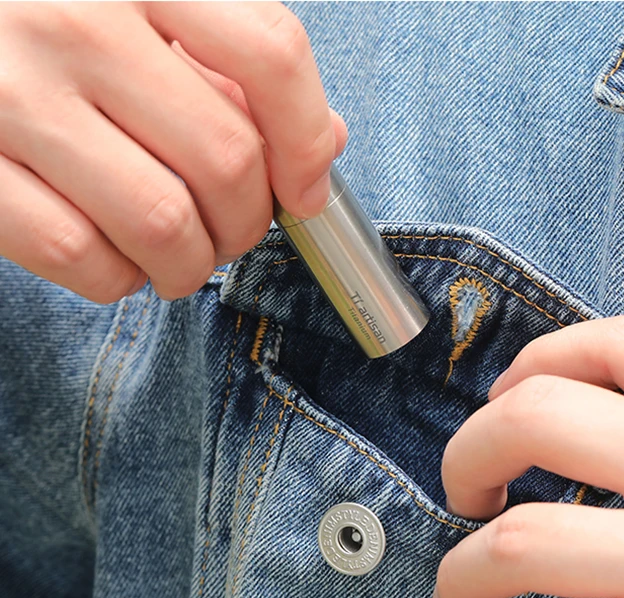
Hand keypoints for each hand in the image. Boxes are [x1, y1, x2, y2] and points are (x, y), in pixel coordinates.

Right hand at [0, 3, 346, 301]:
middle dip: (247, 223)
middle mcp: (75, 21)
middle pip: (226, 157)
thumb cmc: (56, 22)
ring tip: (179, 256)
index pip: (271, 54)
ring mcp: (12, 92)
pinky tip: (115, 258)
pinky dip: (117, 278)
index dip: (306, 142)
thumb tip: (325, 140)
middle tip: (231, 231)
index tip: (306, 191)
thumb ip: (238, 67)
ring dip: (189, 263)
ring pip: (161, 221)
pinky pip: (79, 255)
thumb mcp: (150, 12)